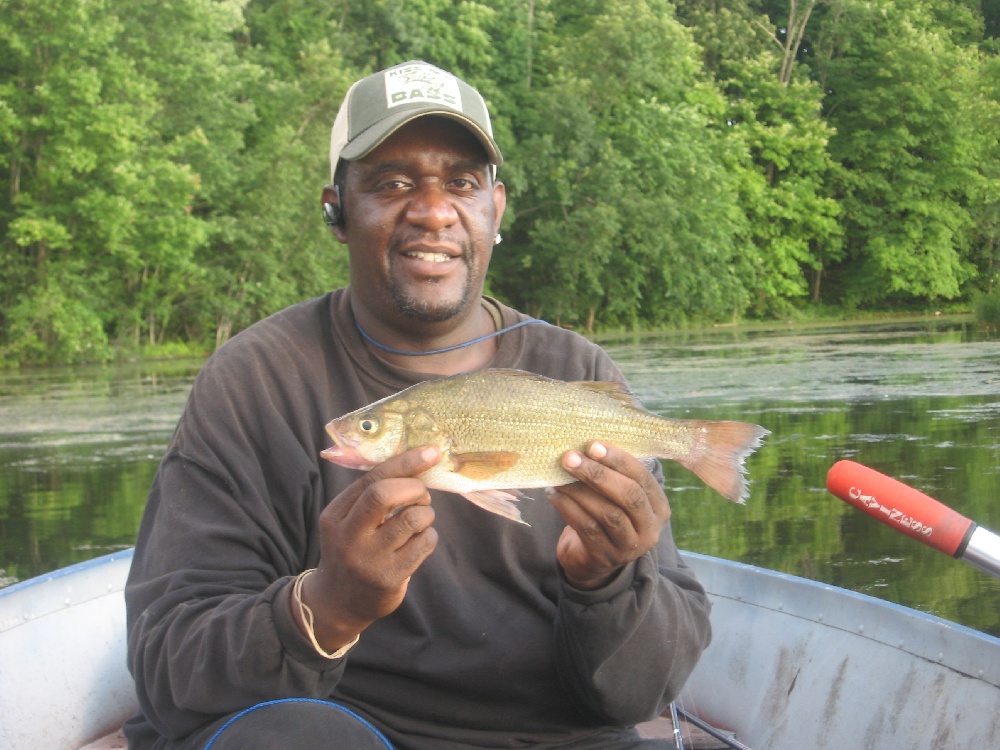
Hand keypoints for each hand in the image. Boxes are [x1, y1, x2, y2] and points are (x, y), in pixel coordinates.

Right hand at [295, 445, 440, 652]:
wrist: (338, 602)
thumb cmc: (352, 550)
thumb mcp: (347, 522)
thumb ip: (370, 495)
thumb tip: (415, 462)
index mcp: (335, 515)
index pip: (371, 479)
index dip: (405, 462)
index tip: (430, 452)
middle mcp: (348, 536)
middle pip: (384, 494)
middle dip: (414, 488)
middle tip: (421, 495)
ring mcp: (368, 559)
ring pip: (411, 519)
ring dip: (426, 513)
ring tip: (420, 519)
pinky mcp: (389, 578)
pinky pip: (424, 543)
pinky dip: (429, 535)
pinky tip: (420, 540)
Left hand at [546, 442, 670, 589]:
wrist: (592, 559)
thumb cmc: (605, 514)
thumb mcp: (617, 496)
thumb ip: (613, 474)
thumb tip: (586, 445)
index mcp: (658, 506)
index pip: (642, 477)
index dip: (618, 460)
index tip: (592, 445)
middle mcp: (650, 528)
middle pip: (629, 496)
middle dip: (598, 474)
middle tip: (570, 457)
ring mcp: (630, 546)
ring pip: (608, 514)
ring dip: (580, 491)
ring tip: (558, 476)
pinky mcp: (606, 557)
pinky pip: (588, 528)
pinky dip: (569, 508)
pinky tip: (554, 494)